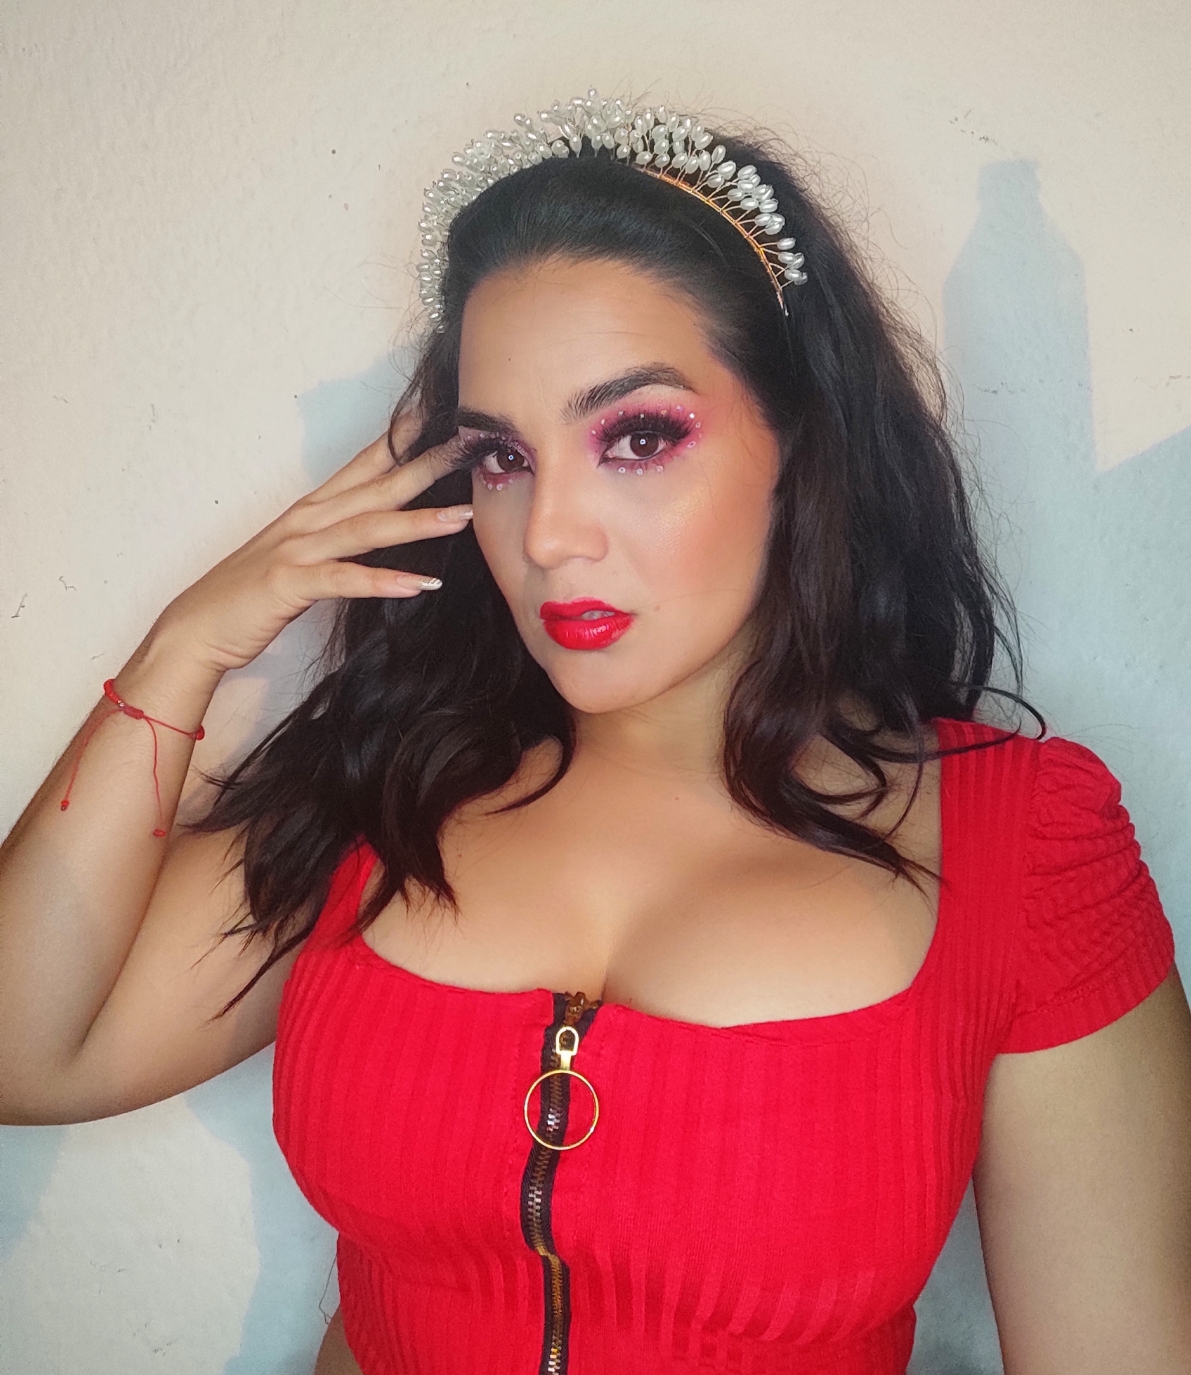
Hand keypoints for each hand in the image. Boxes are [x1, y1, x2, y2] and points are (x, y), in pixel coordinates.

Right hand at [155, 411, 470, 674]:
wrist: (195, 630)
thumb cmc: (248, 596)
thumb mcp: (298, 557)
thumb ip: (335, 540)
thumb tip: (377, 530)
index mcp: (310, 511)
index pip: (364, 467)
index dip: (402, 442)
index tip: (442, 420)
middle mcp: (306, 521)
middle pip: (376, 488)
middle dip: (424, 468)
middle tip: (469, 451)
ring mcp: (296, 550)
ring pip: (367, 528)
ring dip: (417, 522)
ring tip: (462, 516)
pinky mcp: (288, 584)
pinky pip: (344, 580)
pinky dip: (382, 581)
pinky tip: (419, 584)